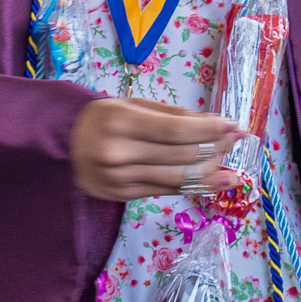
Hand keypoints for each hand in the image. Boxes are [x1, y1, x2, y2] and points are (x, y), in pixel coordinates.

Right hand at [70, 98, 243, 201]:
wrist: (64, 143)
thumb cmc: (105, 118)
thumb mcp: (135, 105)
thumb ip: (174, 115)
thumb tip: (216, 123)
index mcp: (119, 122)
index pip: (175, 130)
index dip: (209, 130)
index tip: (235, 126)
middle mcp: (117, 153)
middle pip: (179, 157)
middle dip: (215, 149)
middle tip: (236, 142)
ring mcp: (117, 179)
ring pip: (176, 180)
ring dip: (209, 175)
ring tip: (233, 171)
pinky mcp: (120, 196)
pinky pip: (164, 191)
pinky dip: (191, 187)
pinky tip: (212, 183)